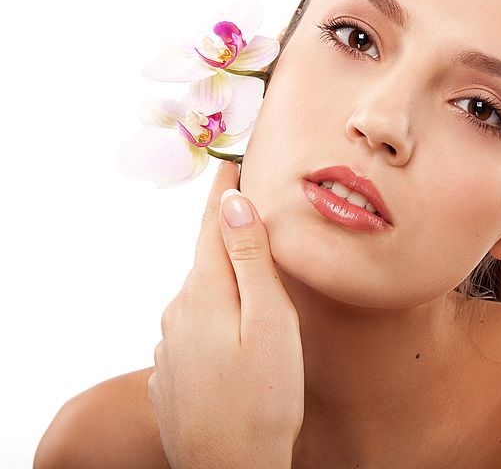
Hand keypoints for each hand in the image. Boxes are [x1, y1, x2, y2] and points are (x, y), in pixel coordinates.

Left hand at [148, 160, 304, 468]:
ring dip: (227, 281)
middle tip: (261, 218)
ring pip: (203, 295)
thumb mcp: (270, 322)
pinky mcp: (172, 370)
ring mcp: (170, 343)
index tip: (233, 161)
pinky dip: (217, 317)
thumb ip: (251, 261)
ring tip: (259, 287)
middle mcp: (179, 310)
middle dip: (231, 236)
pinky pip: (196, 327)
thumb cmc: (264, 399)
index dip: (225, 191)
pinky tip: (238, 338)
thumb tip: (234, 204)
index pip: (213, 225)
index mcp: (205, 292)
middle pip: (207, 258)